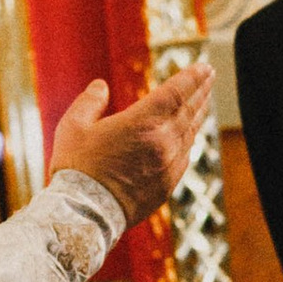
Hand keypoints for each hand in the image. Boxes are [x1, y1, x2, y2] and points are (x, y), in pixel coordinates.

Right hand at [49, 63, 210, 227]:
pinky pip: (185, 156)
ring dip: (198, 114)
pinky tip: (189, 134)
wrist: (84, 215)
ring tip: (203, 100)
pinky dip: (189, 140)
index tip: (204, 66)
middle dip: (201, 90)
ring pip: (190, 133)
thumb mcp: (73, 127)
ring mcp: (167, 165)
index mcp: (141, 123)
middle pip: (189, 110)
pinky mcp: (167, 185)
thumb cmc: (76, 169)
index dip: (191, 77)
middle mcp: (161, 143)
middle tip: (210, 76)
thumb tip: (100, 85)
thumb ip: (89, 102)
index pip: (175, 92)